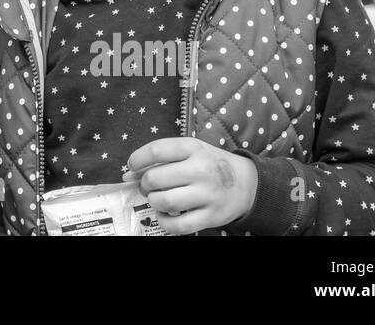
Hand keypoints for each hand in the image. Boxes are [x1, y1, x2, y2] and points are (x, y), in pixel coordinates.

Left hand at [121, 138, 257, 234]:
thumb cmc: (209, 164)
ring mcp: (208, 194)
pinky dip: (164, 222)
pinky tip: (165, 215)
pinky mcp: (212, 216)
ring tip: (157, 199)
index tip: (132, 167)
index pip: (156, 151)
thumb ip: (160, 159)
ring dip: (153, 202)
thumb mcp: (189, 152)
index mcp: (193, 148)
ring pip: (164, 201)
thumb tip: (128, 175)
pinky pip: (179, 225)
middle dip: (144, 184)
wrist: (247, 183)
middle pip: (155, 178)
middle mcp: (201, 170)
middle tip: (148, 186)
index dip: (137, 160)